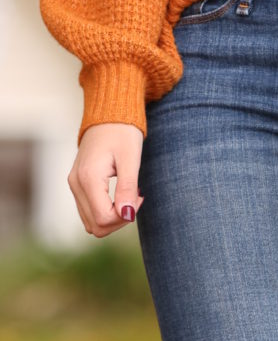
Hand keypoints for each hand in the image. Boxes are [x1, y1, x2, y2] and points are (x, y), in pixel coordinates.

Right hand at [68, 123, 145, 237]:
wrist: (108, 114)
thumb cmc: (123, 132)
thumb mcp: (130, 158)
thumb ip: (127, 188)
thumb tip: (127, 216)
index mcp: (88, 178)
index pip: (103, 218)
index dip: (125, 216)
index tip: (140, 196)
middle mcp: (76, 184)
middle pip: (95, 226)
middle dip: (120, 219)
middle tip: (136, 197)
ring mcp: (74, 185)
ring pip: (90, 222)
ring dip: (113, 217)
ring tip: (129, 194)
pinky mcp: (77, 184)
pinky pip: (89, 211)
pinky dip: (105, 210)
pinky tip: (120, 194)